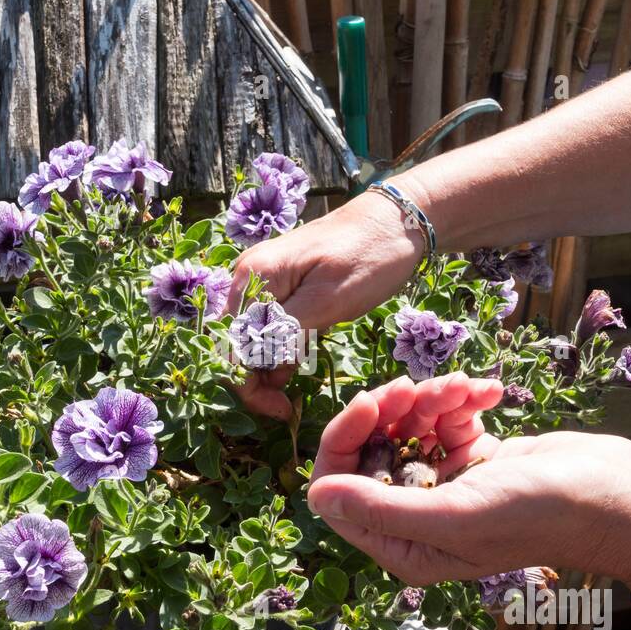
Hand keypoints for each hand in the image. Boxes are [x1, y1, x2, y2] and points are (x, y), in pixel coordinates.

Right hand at [228, 192, 423, 419]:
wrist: (399, 219)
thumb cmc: (369, 255)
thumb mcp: (329, 300)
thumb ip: (285, 331)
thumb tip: (247, 362)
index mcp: (254, 277)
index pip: (231, 344)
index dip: (246, 383)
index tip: (280, 410)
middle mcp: (249, 278)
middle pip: (234, 343)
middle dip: (254, 381)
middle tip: (286, 409)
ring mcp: (266, 282)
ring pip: (250, 339)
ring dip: (266, 370)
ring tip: (292, 395)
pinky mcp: (284, 288)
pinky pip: (269, 328)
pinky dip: (278, 353)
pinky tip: (296, 367)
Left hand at [307, 375, 630, 588]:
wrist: (612, 496)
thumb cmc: (539, 516)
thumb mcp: (454, 516)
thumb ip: (381, 509)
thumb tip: (316, 497)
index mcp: (403, 544)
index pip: (340, 488)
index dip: (345, 440)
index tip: (370, 404)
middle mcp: (417, 515)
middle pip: (370, 449)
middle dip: (389, 410)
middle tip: (413, 386)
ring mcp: (445, 483)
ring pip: (408, 425)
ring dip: (431, 399)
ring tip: (464, 390)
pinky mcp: (474, 455)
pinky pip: (445, 417)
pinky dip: (461, 399)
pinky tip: (487, 393)